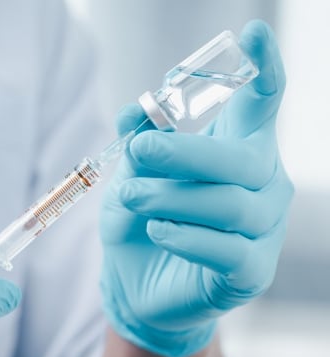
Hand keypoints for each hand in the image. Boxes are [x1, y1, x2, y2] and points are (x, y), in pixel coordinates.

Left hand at [100, 20, 291, 356]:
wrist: (135, 286)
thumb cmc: (139, 222)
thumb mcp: (129, 177)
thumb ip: (136, 142)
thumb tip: (136, 110)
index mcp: (237, 150)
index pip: (262, 105)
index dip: (264, 70)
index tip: (253, 34)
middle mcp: (261, 184)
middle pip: (242, 159)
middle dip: (186, 152)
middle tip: (139, 152)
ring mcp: (262, 230)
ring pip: (230, 204)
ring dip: (172, 197)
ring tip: (132, 197)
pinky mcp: (250, 272)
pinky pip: (227, 250)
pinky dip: (186, 236)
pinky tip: (158, 231)